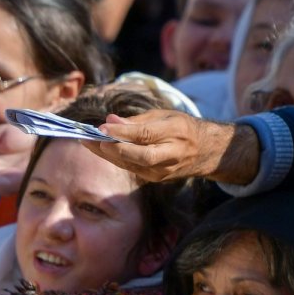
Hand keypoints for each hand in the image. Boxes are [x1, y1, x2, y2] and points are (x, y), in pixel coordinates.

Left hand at [83, 110, 258, 184]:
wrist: (206, 152)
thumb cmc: (182, 127)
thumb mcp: (164, 115)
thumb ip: (136, 120)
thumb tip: (109, 121)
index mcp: (177, 132)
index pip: (146, 135)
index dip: (122, 132)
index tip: (101, 127)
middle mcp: (172, 154)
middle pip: (139, 156)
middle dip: (112, 149)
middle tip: (89, 139)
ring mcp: (164, 170)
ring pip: (130, 164)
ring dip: (106, 154)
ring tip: (87, 142)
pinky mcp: (156, 179)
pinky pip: (131, 168)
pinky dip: (114, 159)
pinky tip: (99, 150)